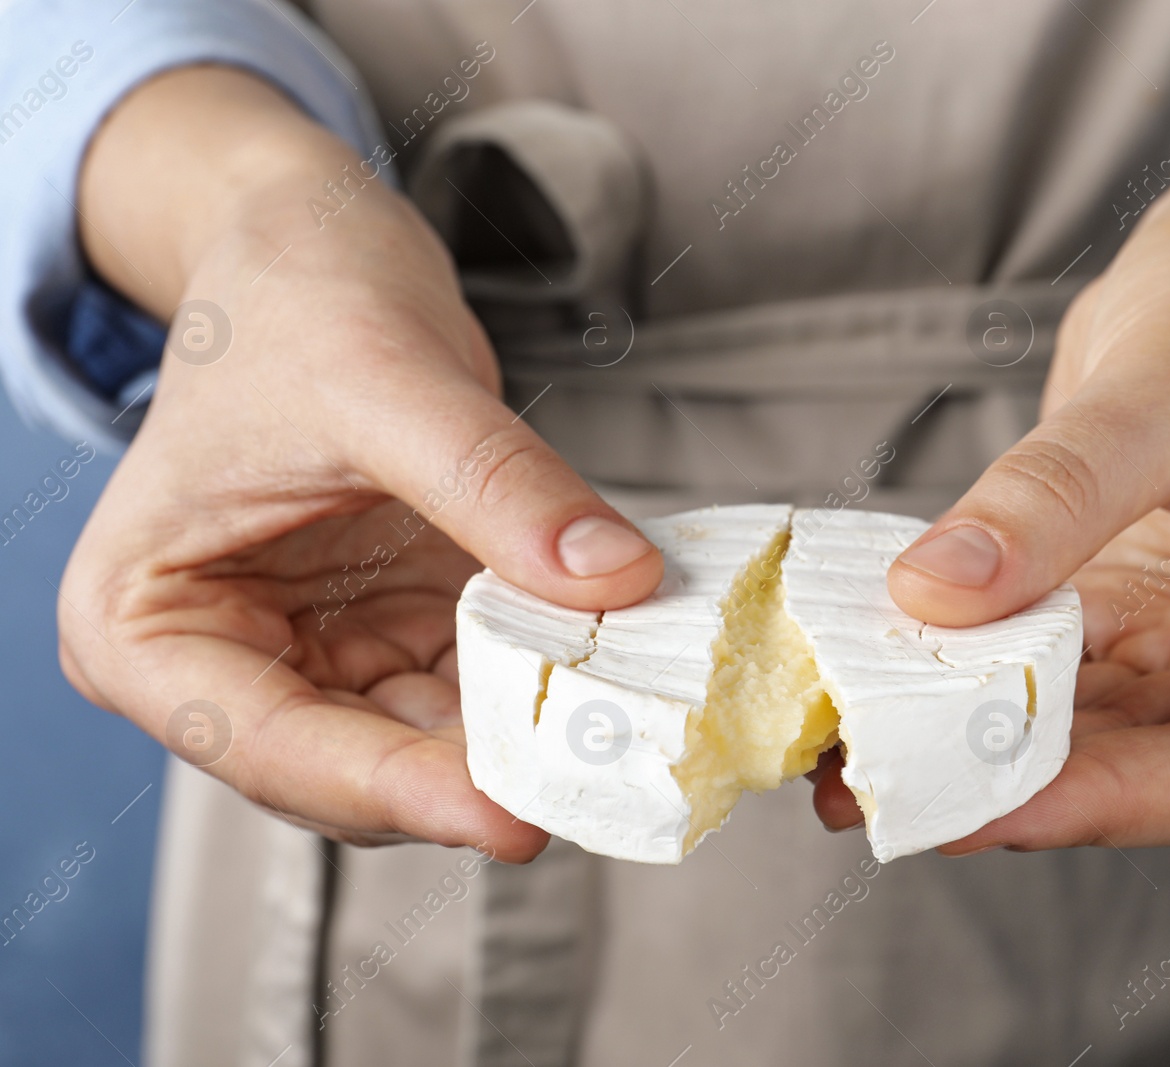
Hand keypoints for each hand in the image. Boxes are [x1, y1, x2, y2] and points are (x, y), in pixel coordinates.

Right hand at [58, 68, 660, 858]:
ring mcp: (318, 652)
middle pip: (356, 766)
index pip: (271, 747)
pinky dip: (542, 685)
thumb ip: (496, 486)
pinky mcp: (395, 627)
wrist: (315, 243)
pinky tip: (612, 676)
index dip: (395, 790)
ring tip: (620, 734)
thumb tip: (614, 581)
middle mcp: (224, 664)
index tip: (509, 819)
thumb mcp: (385, 379)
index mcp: (144, 627)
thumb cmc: (292, 295)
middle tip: (591, 782)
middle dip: (473, 775)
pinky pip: (477, 683)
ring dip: (522, 738)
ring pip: (428, 742)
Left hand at [813, 85, 1169, 847]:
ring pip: (1080, 731)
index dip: (1104, 799)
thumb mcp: (1169, 391)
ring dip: (966, 745)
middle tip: (883, 795)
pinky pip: (1040, 667)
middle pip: (1147, 767)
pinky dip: (962, 679)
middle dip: (1010, 786)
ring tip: (851, 762)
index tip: (981, 810)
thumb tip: (933, 594)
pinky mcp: (1133, 617)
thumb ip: (1056, 498)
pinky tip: (877, 687)